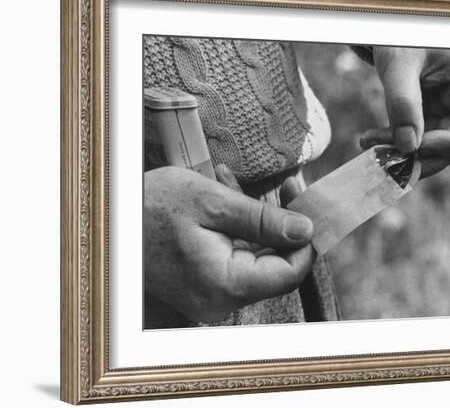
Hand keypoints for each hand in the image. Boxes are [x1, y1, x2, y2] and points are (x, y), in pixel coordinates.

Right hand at [144, 165, 313, 322]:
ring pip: (255, 258)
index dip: (306, 241)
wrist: (108, 223)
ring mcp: (212, 294)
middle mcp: (221, 298)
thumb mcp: (212, 203)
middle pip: (275, 264)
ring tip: (235, 185)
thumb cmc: (152, 208)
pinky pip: (235, 258)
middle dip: (281, 223)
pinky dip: (238, 229)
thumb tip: (306, 231)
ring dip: (256, 221)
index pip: (290, 273)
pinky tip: (225, 198)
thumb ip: (264, 221)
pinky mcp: (205, 284)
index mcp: (226, 284)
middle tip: (286, 186)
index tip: (306, 206)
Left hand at [360, 47, 449, 177]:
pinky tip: (371, 140)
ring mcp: (444, 110)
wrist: (384, 32)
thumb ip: (403, 104)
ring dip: (402, 153)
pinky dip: (394, 144)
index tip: (412, 147)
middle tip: (383, 156)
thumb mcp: (399, 65)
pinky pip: (415, 140)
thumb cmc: (397, 38)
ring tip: (369, 145)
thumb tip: (408, 147)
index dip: (448, 145)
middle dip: (418, 154)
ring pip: (431, 147)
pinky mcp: (425, 116)